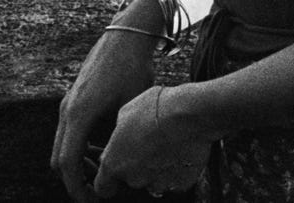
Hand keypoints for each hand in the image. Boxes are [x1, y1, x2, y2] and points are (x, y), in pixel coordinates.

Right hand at [53, 29, 156, 200]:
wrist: (127, 35)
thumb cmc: (133, 68)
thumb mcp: (131, 107)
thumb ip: (121, 137)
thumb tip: (121, 165)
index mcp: (79, 115)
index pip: (67, 163)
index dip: (77, 188)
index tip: (91, 201)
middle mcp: (67, 110)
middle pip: (59, 158)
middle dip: (75, 179)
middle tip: (99, 191)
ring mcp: (68, 103)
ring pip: (62, 145)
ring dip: (77, 162)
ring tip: (104, 170)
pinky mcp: (74, 98)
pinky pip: (69, 131)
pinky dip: (79, 146)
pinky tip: (102, 148)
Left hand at [94, 85, 213, 199]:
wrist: (190, 113)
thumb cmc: (156, 107)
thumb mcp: (126, 111)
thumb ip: (118, 133)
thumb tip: (120, 138)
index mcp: (113, 163)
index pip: (103, 187)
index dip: (110, 179)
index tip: (117, 170)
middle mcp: (133, 179)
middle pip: (132, 180)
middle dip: (138, 166)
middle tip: (150, 144)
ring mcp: (158, 183)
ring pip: (154, 181)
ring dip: (158, 168)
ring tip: (168, 144)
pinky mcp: (180, 184)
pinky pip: (175, 180)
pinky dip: (177, 170)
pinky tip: (181, 150)